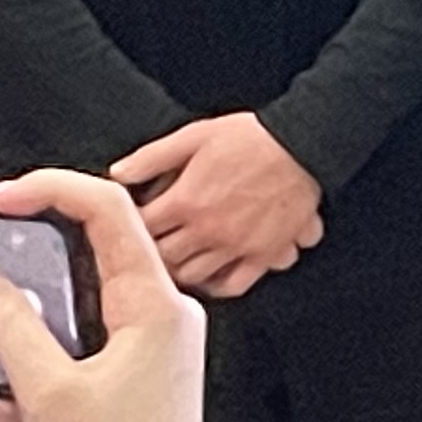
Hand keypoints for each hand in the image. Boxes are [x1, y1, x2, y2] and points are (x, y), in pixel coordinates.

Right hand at [0, 169, 209, 421]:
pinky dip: (30, 362)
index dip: (54, 190)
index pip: (111, 213)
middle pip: (96, 249)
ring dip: (25, 310)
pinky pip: (75, 349)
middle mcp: (161, 316)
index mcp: (156, 306)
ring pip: (79, 302)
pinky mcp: (131, 376)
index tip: (2, 197)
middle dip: (37, 240)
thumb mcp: (50, 396)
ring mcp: (149, 345)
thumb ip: (13, 331)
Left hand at [110, 113, 323, 299]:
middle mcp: (207, 230)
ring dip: (179, 271)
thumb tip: (118, 173)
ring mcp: (236, 245)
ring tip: (178, 258)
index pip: (139, 230)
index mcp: (186, 201)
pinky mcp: (263, 253)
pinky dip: (218, 286)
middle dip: (150, 253)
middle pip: (161, 260)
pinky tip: (212, 275)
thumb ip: (152, 156)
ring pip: (192, 277)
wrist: (303, 144)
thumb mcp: (195, 135)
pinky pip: (234, 285)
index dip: (129, 227)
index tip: (130, 224)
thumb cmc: (253, 137)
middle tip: (149, 246)